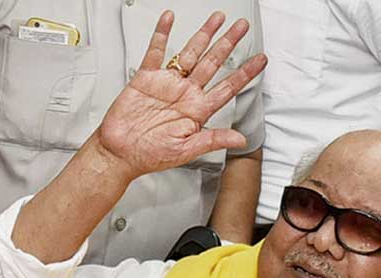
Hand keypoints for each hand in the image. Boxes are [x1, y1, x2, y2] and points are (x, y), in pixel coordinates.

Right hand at [96, 11, 266, 178]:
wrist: (120, 153)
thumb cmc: (150, 155)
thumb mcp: (186, 151)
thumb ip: (213, 140)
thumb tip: (240, 139)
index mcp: (197, 110)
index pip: (227, 88)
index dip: (245, 73)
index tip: (261, 61)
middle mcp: (185, 94)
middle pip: (212, 63)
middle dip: (228, 43)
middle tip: (242, 27)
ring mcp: (167, 84)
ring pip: (190, 53)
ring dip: (203, 35)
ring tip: (217, 19)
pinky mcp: (146, 78)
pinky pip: (156, 51)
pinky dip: (162, 34)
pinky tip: (169, 19)